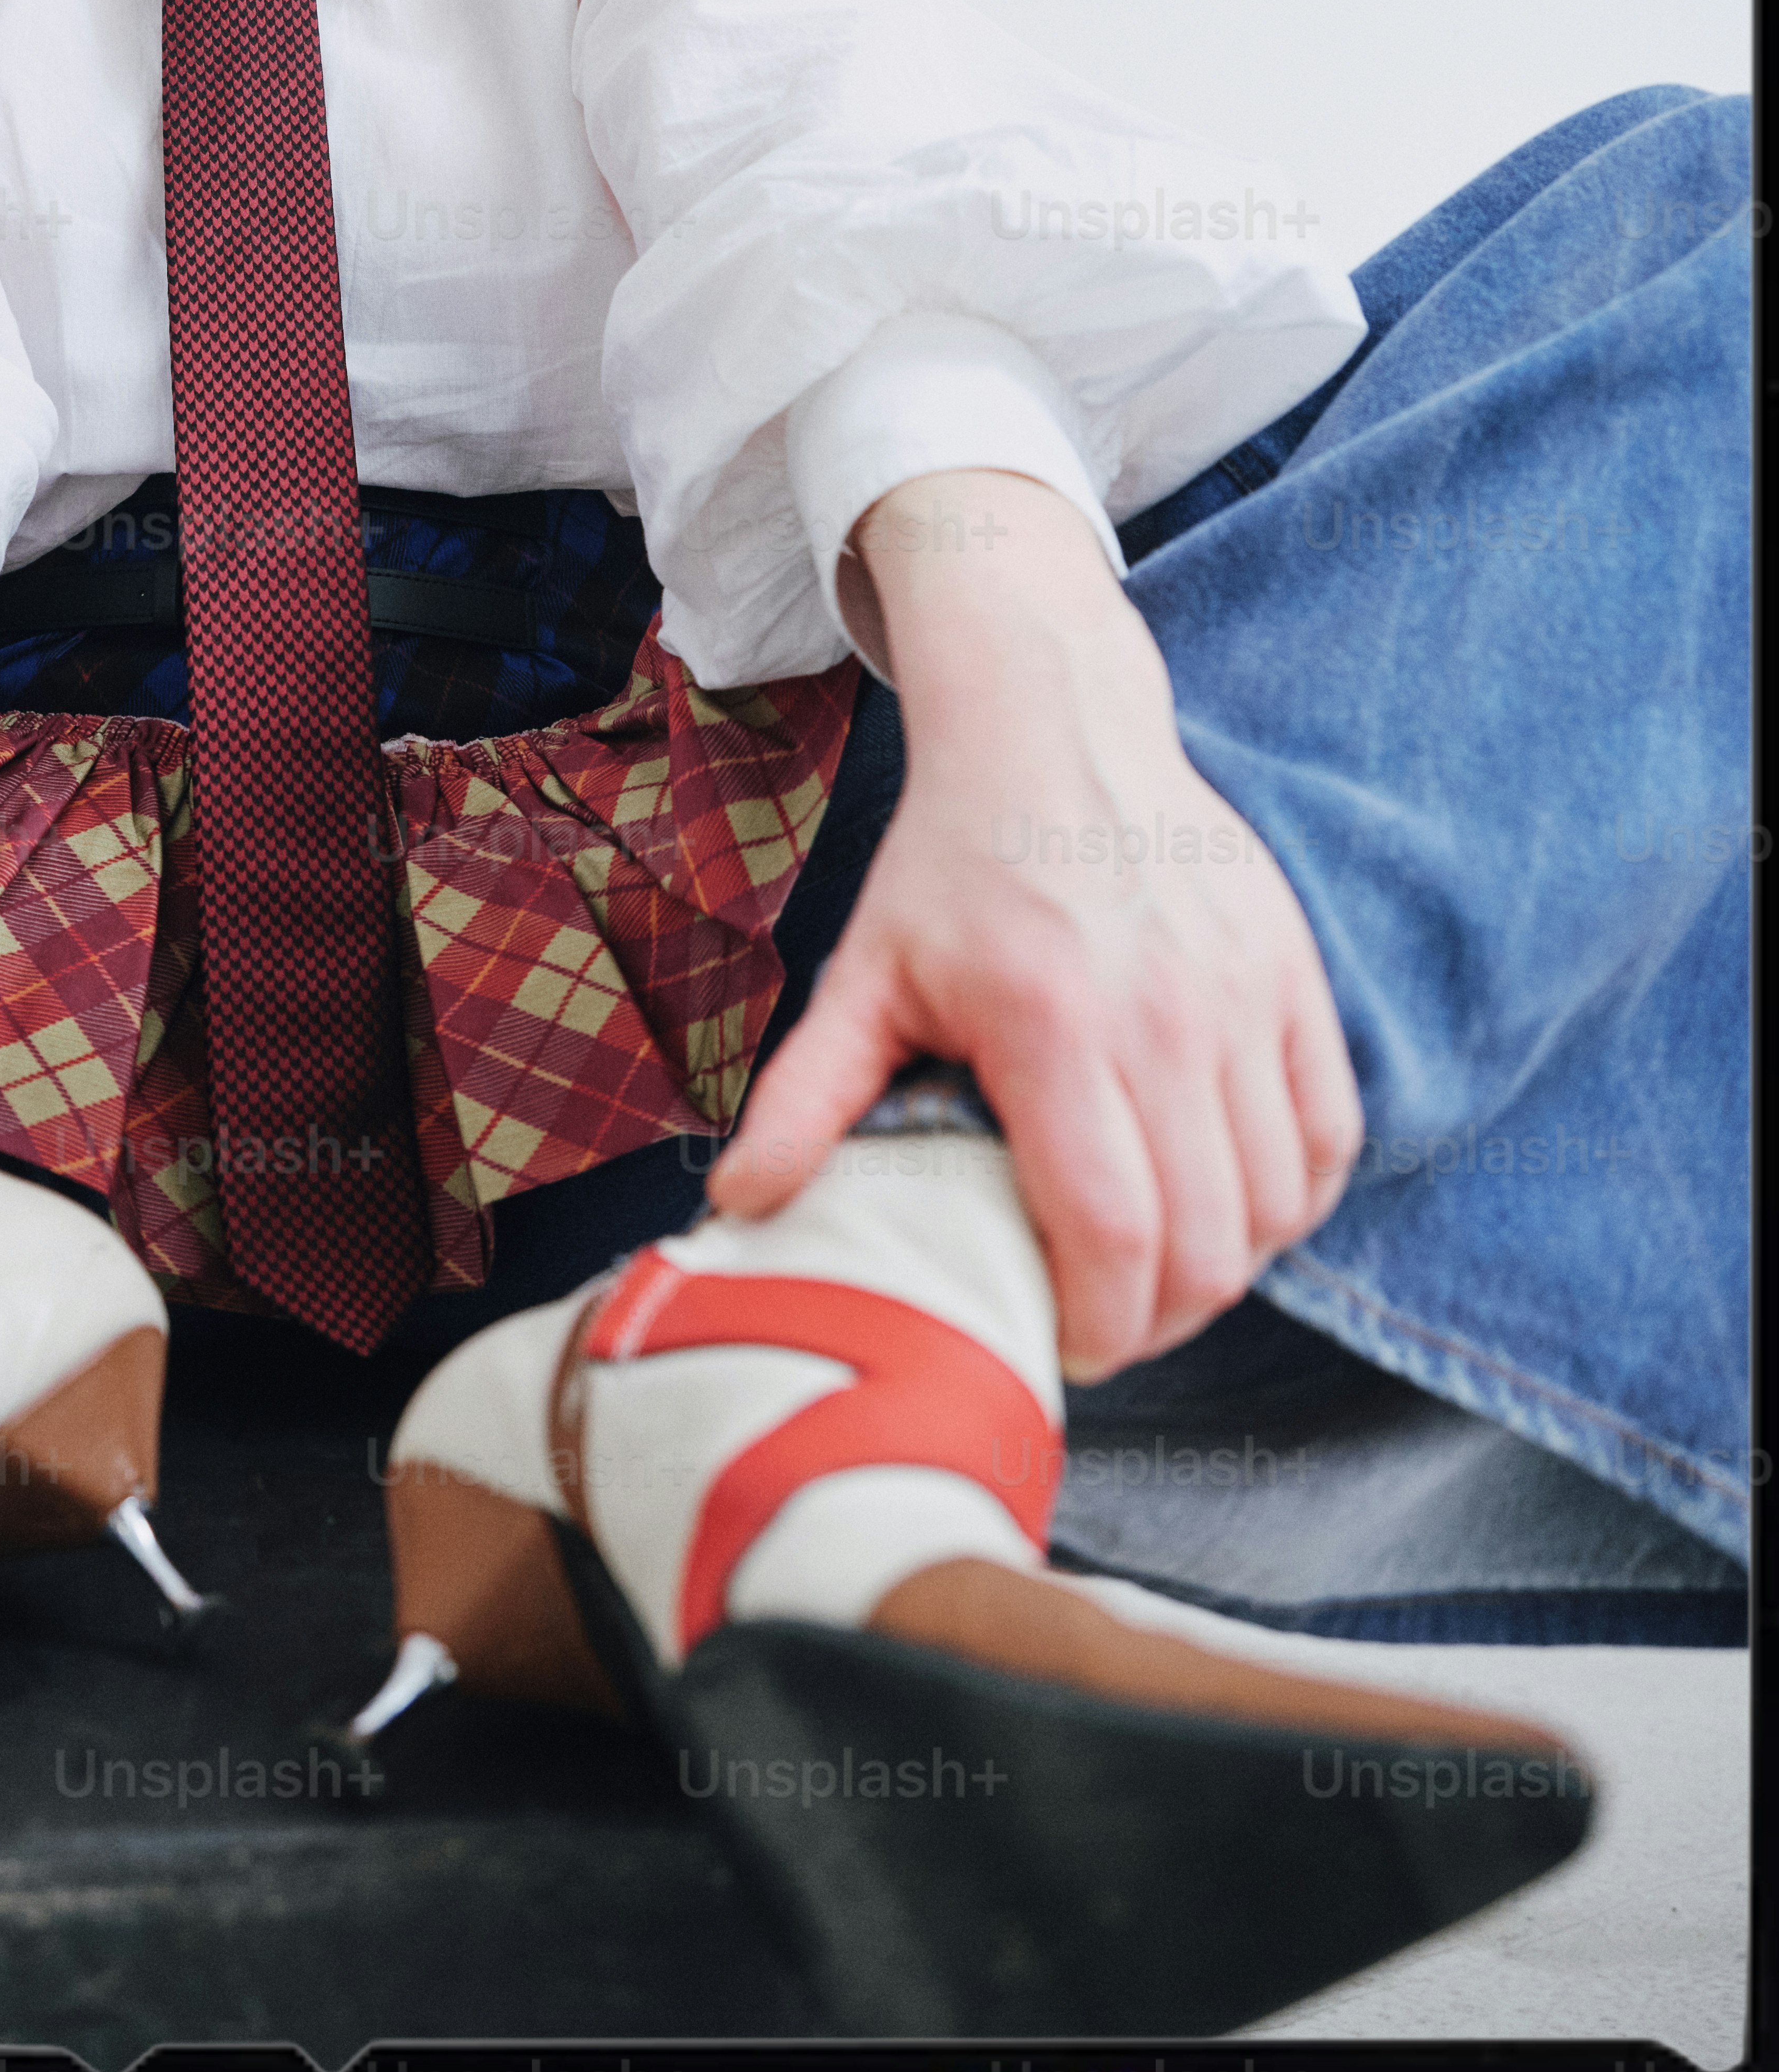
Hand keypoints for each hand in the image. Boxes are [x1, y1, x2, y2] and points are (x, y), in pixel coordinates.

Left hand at [711, 468, 1362, 1377]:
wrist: (1052, 728)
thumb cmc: (953, 864)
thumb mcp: (866, 972)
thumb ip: (807, 1097)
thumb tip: (739, 1203)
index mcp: (1051, 1024)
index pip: (1113, 1238)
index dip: (1098, 1328)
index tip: (1057, 1343)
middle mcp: (1165, 1015)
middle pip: (1206, 1246)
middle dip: (1158, 1322)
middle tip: (1105, 1321)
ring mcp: (1245, 993)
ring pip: (1279, 1206)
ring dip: (1227, 1267)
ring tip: (1160, 1270)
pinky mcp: (1293, 973)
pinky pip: (1332, 1135)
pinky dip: (1294, 1199)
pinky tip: (1232, 1205)